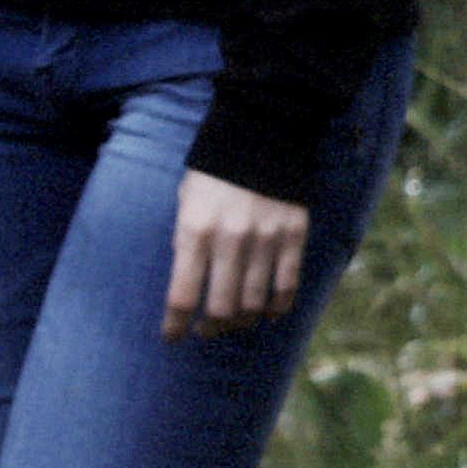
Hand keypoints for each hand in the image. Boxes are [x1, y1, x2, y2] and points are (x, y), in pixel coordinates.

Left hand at [163, 166, 309, 336]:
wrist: (262, 130)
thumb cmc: (214, 169)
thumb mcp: (186, 201)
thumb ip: (185, 240)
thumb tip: (189, 280)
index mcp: (195, 229)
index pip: (182, 296)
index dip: (175, 326)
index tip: (172, 337)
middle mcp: (230, 239)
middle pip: (221, 308)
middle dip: (211, 328)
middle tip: (207, 331)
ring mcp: (266, 238)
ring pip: (253, 303)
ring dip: (242, 321)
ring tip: (234, 323)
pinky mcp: (294, 234)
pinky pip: (287, 286)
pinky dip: (277, 306)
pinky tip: (267, 312)